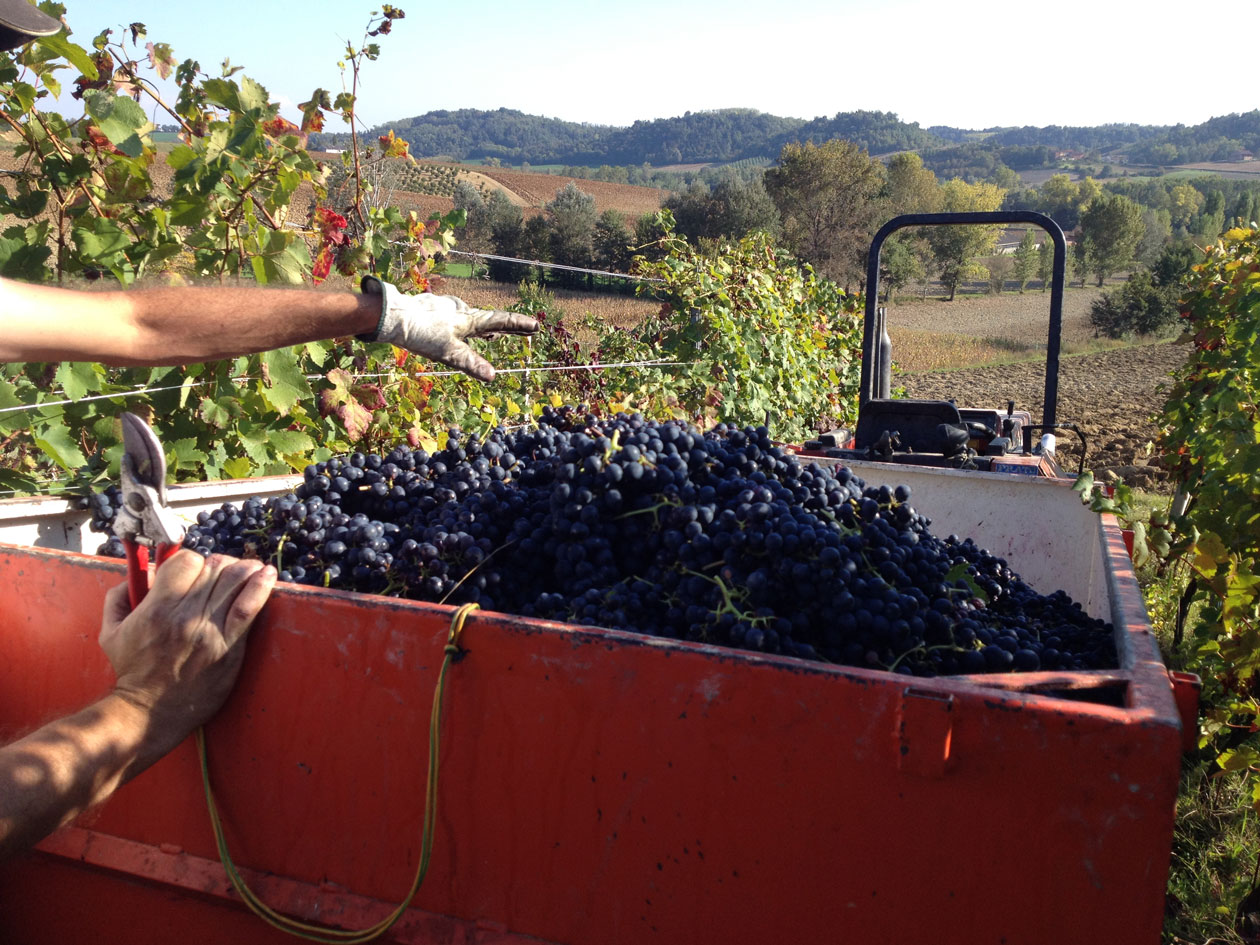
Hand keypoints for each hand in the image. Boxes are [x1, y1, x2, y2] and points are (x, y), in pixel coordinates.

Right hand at [98, 550, 276, 751]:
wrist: (149, 712)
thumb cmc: (133, 671)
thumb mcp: (111, 632)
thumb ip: (119, 596)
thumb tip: (142, 573)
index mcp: (156, 608)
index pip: (186, 561)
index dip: (192, 561)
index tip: (193, 571)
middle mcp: (185, 616)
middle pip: (214, 568)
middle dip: (220, 564)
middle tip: (221, 573)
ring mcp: (210, 631)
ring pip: (235, 581)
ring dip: (244, 569)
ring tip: (248, 569)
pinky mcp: (230, 647)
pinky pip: (249, 608)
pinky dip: (261, 586)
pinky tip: (267, 574)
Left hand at [361, 277, 538, 381]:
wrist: (391, 316)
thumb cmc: (421, 333)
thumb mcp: (448, 353)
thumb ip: (471, 363)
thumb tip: (492, 376)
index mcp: (469, 320)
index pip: (500, 322)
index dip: (518, 325)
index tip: (536, 326)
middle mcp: (461, 311)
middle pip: (489, 320)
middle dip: (507, 327)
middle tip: (526, 330)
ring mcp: (448, 308)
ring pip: (472, 318)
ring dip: (484, 326)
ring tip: (494, 334)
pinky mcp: (434, 310)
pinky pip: (457, 317)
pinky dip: (465, 324)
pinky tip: (459, 328)